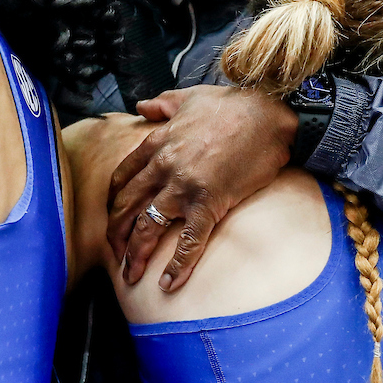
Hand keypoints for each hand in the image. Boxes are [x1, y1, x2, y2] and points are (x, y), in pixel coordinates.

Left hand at [107, 86, 296, 290]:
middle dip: (116, 233)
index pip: (123, 178)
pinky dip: (177, 265)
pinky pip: (188, 241)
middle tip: (113, 254)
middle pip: (127, 206)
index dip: (114, 202)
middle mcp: (163, 168)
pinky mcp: (209, 204)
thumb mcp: (189, 97)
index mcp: (156, 144)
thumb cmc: (232, 105)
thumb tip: (142, 106)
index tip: (114, 216)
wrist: (269, 116)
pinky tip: (168, 284)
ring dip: (135, 255)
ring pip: (148, 227)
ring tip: (130, 276)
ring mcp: (184, 188)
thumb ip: (161, 104)